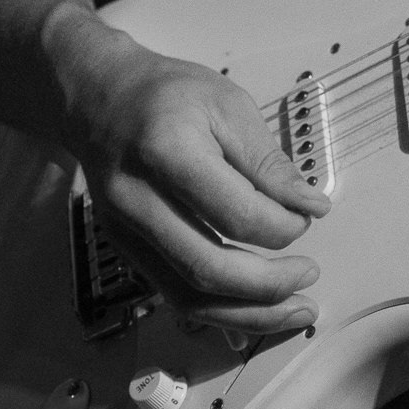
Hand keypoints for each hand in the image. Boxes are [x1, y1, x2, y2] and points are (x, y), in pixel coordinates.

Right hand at [50, 9, 331, 334]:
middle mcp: (136, 200)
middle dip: (268, 284)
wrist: (98, 99)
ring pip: (187, 296)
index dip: (281, 225)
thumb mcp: (228, 104)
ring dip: (248, 313)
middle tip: (310, 275)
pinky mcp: (126, 249)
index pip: (234, 212)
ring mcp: (125, 231)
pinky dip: (221, 311)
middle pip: (206, 267)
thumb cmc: (166, 95)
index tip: (310, 216)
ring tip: (296, 311)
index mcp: (166, 152)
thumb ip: (267, 160)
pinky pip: (174, 295)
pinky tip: (257, 309)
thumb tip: (309, 205)